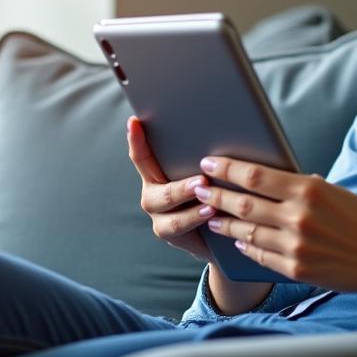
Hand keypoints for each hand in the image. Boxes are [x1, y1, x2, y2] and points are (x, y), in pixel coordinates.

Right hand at [127, 116, 215, 260]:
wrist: (213, 234)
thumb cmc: (212, 196)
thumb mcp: (207, 176)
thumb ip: (205, 161)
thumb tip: (222, 134)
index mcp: (157, 173)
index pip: (143, 155)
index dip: (136, 139)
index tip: (134, 122)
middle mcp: (152, 192)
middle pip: (153, 180)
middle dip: (177, 178)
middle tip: (202, 178)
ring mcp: (157, 213)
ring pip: (165, 203)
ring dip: (186, 195)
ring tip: (208, 196)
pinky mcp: (166, 231)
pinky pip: (177, 224)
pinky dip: (194, 217)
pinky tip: (210, 212)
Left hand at [192, 155, 356, 291]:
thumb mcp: (333, 192)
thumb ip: (301, 187)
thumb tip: (268, 180)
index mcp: (309, 190)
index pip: (255, 176)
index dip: (227, 169)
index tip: (207, 162)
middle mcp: (299, 217)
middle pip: (244, 203)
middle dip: (216, 195)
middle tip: (198, 188)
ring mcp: (296, 245)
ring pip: (247, 231)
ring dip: (225, 223)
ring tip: (212, 216)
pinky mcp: (296, 268)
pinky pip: (261, 255)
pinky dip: (246, 246)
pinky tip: (237, 239)